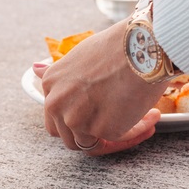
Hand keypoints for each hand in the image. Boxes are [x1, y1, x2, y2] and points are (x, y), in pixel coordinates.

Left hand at [32, 20, 165, 154]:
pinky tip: (153, 114)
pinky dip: (137, 129)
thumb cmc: (119, 45)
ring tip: (143, 116)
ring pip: (92, 144)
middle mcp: (57, 104)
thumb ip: (61, 73)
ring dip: (117, 134)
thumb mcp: (80, 54)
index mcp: (51, 84)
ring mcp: (78, 119)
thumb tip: (34, 70)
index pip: (56, 115)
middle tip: (119, 122)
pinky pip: (121, 139)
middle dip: (92, 133)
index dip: (82, 116)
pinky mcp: (103, 130)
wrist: (143, 44)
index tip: (103, 111)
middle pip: (67, 136)